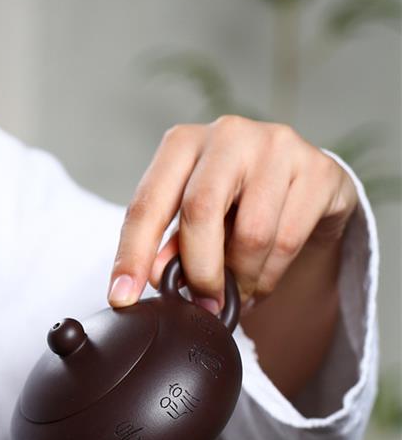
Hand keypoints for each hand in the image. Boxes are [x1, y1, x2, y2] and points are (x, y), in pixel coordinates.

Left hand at [108, 116, 357, 312]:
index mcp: (183, 144)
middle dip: (199, 271)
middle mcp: (228, 135)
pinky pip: (288, 240)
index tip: (122, 297)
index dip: (132, 254)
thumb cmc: (239, 204)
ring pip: (251, 234)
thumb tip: (155, 276)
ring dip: (241, 278)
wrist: (307, 187)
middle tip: (204, 304)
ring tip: (239, 290)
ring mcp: (277, 145)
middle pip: (200, 212)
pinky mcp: (318, 169)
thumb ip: (172, 245)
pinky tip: (263, 279)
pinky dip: (270, 276)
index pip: (148, 202)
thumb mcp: (197, 221)